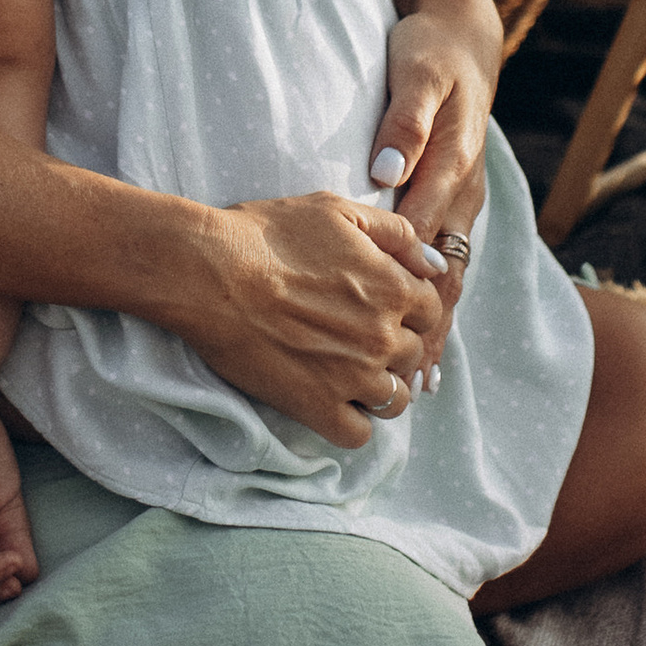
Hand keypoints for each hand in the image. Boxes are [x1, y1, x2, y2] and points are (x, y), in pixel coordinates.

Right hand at [169, 193, 446, 449]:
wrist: (210, 272)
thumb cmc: (268, 234)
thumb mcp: (337, 211)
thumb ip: (397, 233)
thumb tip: (435, 262)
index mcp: (393, 288)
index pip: (430, 310)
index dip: (408, 305)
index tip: (382, 304)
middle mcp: (383, 337)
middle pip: (415, 355)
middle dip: (394, 344)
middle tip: (358, 334)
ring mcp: (353, 378)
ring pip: (394, 400)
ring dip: (379, 387)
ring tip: (349, 371)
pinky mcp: (317, 407)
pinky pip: (357, 435)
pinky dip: (350, 421)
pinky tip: (331, 399)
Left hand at [369, 8, 494, 368]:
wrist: (463, 39)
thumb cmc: (429, 55)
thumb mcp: (417, 75)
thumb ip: (403, 124)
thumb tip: (386, 175)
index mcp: (453, 163)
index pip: (425, 234)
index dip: (406, 284)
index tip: (386, 329)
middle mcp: (465, 191)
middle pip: (446, 271)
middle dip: (427, 327)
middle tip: (408, 383)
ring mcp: (464, 200)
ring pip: (453, 275)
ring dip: (438, 327)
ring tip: (421, 383)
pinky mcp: (456, 202)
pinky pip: (451, 262)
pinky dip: (441, 304)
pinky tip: (429, 340)